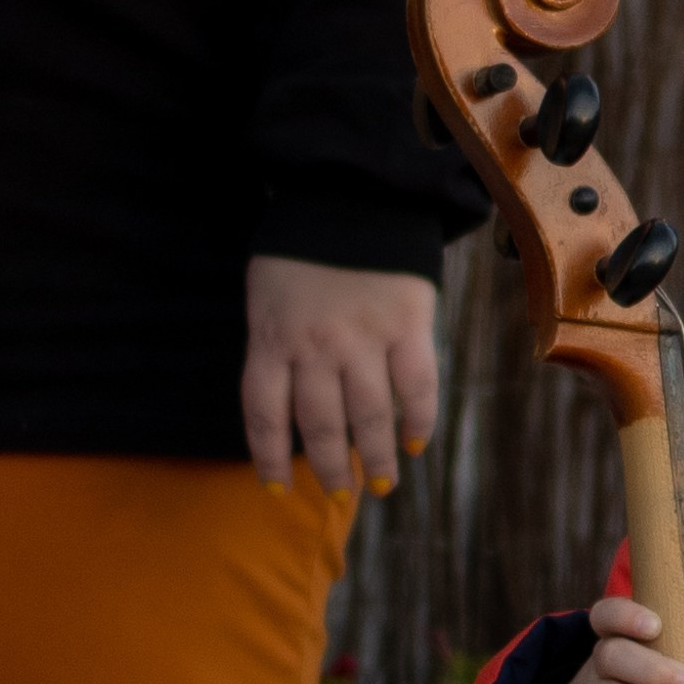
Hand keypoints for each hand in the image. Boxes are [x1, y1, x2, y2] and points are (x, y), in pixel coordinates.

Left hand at [242, 256, 440, 497]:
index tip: (276, 490)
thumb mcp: (267, 296)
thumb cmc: (302, 251)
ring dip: (376, 458)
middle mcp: (316, 347)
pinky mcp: (407, 325)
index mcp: (273, 340)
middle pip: (321, 427)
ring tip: (381, 483)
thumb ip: (276, 347)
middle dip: (329, 469)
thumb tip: (293, 409)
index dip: (268, 459)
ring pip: (370, 417)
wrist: (349, 192)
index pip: (265, 417)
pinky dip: (418, 422)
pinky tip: (414, 443)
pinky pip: (416, 387)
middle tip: (339, 492)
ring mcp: (363, 338)